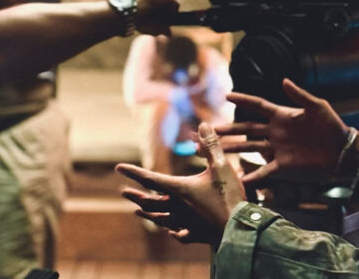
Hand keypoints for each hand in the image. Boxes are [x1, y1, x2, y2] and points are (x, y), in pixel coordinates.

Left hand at [116, 123, 244, 246]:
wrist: (240, 231)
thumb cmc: (229, 198)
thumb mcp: (221, 167)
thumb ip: (210, 146)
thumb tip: (203, 124)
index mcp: (179, 191)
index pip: (150, 179)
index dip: (134, 172)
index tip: (118, 168)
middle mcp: (177, 208)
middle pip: (150, 202)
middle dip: (136, 196)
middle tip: (123, 192)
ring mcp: (186, 224)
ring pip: (161, 219)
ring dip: (148, 213)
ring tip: (138, 211)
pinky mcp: (197, 234)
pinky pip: (179, 234)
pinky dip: (172, 230)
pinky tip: (171, 233)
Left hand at [127, 0, 177, 35]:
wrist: (123, 10)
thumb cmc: (140, 20)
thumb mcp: (154, 29)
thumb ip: (164, 30)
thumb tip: (169, 33)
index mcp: (169, 1)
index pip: (174, 5)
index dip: (169, 11)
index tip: (164, 15)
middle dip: (160, 0)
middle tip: (151, 8)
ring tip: (143, 0)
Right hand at [215, 78, 348, 186]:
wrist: (343, 151)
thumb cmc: (332, 126)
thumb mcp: (317, 106)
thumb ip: (299, 95)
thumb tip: (284, 80)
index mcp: (282, 115)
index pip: (257, 105)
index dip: (242, 99)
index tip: (226, 95)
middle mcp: (275, 131)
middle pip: (246, 128)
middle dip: (228, 129)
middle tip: (210, 130)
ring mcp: (277, 148)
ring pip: (249, 147)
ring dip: (232, 149)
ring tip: (214, 151)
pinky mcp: (283, 164)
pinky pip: (264, 170)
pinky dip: (252, 176)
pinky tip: (239, 180)